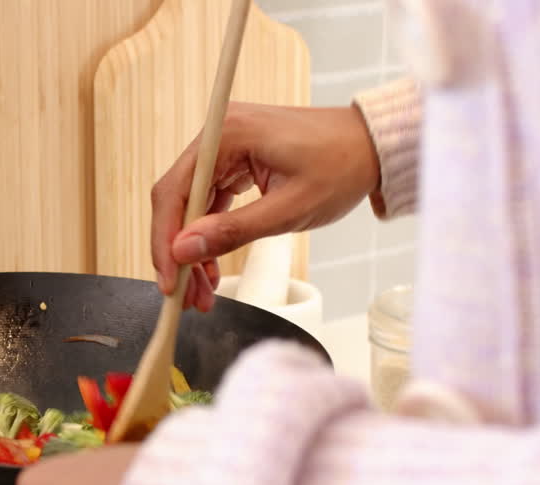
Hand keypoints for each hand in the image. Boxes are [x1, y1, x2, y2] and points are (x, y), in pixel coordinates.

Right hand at [152, 102, 380, 310]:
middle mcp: (220, 134)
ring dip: (192, 248)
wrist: (374, 146)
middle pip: (177, 200)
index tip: (170, 282)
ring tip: (201, 292)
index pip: (174, 193)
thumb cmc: (342, 167)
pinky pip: (210, 201)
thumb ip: (233, 231)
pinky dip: (209, 233)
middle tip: (184, 296)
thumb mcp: (289, 210)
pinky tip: (212, 266)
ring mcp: (226, 146)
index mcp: (228, 134)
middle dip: (179, 252)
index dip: (165, 242)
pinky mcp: (236, 160)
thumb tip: (184, 250)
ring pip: (191, 205)